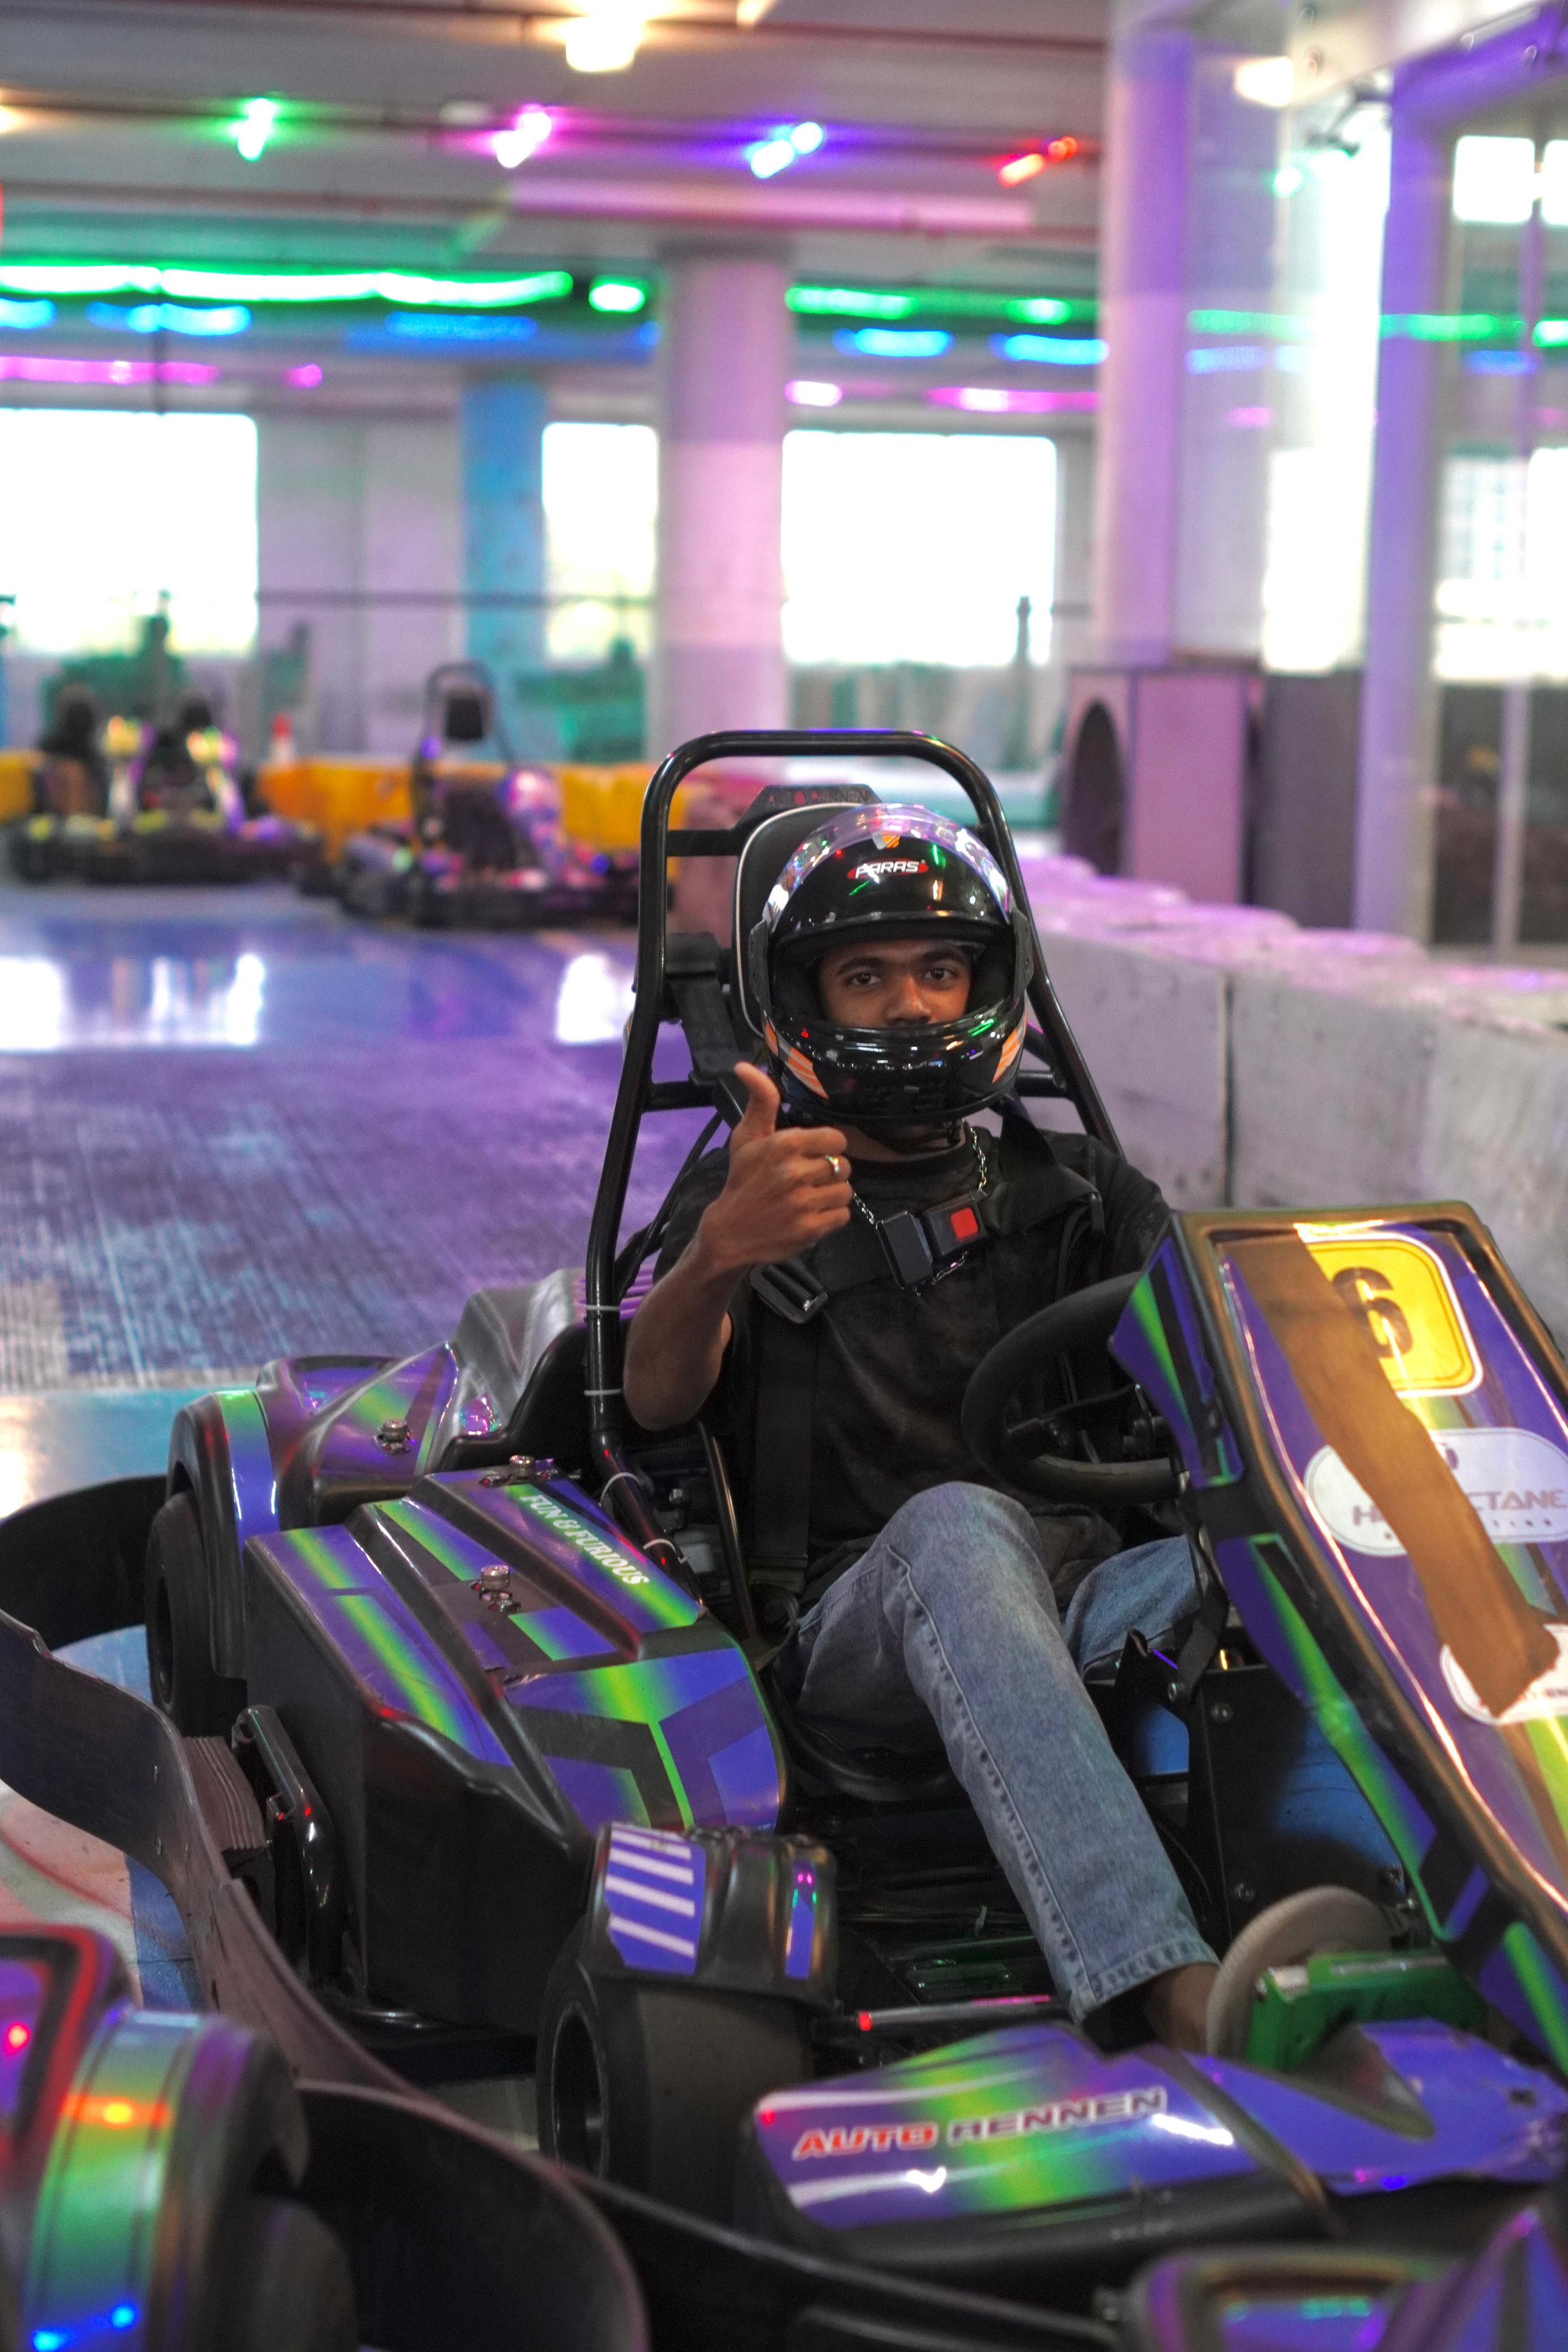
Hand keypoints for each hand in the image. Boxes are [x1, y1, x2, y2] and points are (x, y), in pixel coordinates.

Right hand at [697, 1063, 852, 1274]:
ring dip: (832, 1194)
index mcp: (785, 1144)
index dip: (829, 1147)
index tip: (815, 1154)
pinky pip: (842, 1215)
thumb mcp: (746, 1137)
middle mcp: (796, 1172)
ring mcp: (804, 1202)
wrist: (729, 1232)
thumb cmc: (743, 1180)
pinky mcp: (811, 1229)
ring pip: (846, 1191)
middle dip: (829, 1172)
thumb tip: (745, 1066)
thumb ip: (760, 1101)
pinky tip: (812, 1214)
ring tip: (811, 1197)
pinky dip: (831, 1216)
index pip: (836, 1139)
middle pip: (842, 1165)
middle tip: (809, 1178)